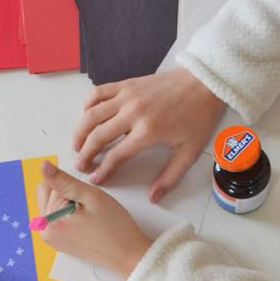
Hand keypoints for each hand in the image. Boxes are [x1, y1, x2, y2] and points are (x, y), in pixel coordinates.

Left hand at [37, 161, 151, 279]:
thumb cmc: (114, 227)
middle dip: (68, 196)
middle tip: (88, 210)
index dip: (75, 189)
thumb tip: (44, 167)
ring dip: (68, 204)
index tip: (88, 202)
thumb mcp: (90, 196)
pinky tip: (84, 223)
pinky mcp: (58, 242)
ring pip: (53, 204)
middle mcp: (46, 231)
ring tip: (87, 217)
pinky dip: (69, 215)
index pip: (53, 185)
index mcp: (50, 220)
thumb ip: (63, 181)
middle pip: (48, 194)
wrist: (126, 255)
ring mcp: (51, 238)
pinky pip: (57, 217)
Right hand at [73, 68, 224, 200]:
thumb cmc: (197, 117)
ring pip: (91, 115)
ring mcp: (127, 96)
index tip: (94, 179)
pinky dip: (87, 105)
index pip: (116, 156)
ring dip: (80, 132)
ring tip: (76, 145)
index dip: (102, 170)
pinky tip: (86, 117)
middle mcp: (133, 113)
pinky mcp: (126, 84)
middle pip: (98, 136)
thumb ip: (170, 177)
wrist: (203, 83)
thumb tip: (154, 197)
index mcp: (149, 131)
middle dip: (85, 154)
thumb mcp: (189, 152)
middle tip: (80, 165)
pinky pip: (97, 93)